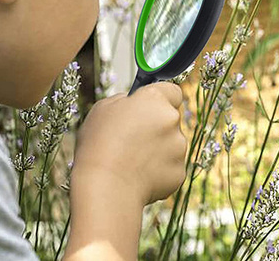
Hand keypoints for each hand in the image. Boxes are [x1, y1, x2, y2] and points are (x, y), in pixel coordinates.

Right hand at [71, 81, 186, 205]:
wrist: (106, 188)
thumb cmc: (99, 146)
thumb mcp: (102, 109)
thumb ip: (123, 101)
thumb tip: (130, 103)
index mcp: (154, 99)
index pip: (172, 91)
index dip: (161, 98)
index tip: (151, 106)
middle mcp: (172, 120)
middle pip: (170, 119)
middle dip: (156, 126)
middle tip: (132, 138)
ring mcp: (179, 147)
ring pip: (171, 144)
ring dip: (157, 149)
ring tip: (131, 161)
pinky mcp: (179, 172)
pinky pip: (170, 167)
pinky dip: (158, 170)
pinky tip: (137, 175)